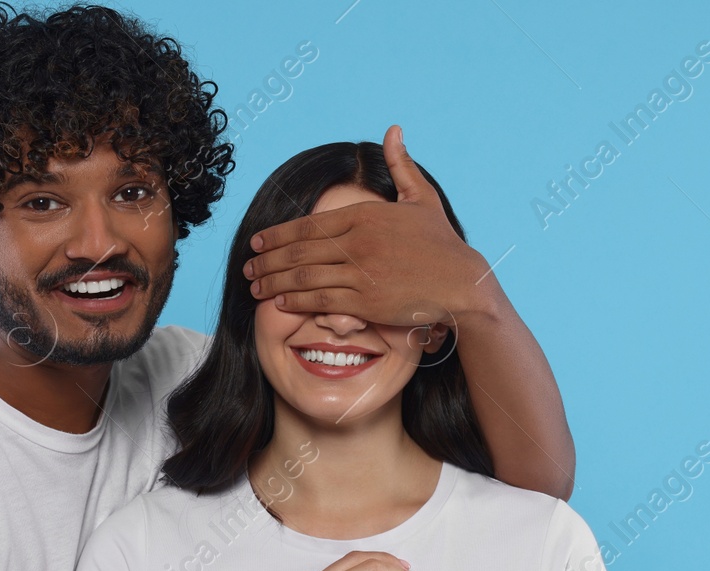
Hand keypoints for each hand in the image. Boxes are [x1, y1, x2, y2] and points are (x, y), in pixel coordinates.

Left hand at [242, 124, 499, 327]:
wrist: (462, 281)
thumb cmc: (441, 242)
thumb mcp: (420, 197)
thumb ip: (401, 165)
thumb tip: (393, 129)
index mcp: (364, 215)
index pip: (308, 225)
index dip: (277, 235)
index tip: (257, 242)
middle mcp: (357, 241)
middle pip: (299, 251)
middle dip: (267, 261)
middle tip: (247, 268)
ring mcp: (360, 271)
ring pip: (304, 276)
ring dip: (274, 282)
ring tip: (255, 287)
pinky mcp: (365, 299)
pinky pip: (320, 299)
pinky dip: (296, 300)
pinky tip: (279, 301)